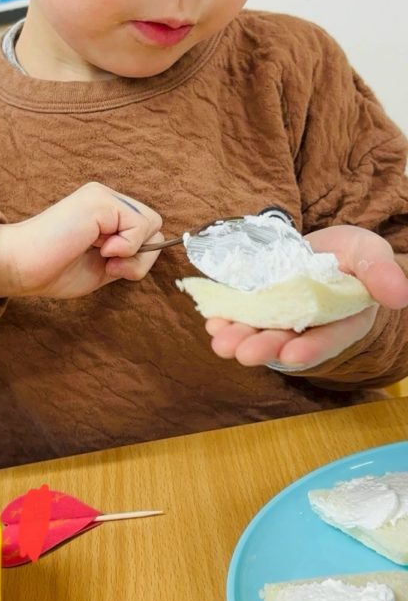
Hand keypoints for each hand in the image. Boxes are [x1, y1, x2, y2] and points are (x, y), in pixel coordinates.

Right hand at [0, 182, 162, 299]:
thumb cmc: (53, 270)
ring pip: (151, 224)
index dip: (138, 255)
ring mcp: (102, 197)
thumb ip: (129, 258)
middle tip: (109, 265)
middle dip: (140, 255)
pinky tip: (99, 249)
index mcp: (104, 212)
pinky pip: (140, 225)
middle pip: (154, 226)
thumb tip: (154, 247)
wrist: (19, 266)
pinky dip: (127, 246)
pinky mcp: (100, 201)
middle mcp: (105, 199)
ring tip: (103, 257)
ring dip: (133, 252)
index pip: (146, 230)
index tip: (110, 268)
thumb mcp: (104, 268)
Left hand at [204, 225, 407, 369]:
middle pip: (286, 342)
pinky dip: (224, 318)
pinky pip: (238, 316)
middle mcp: (307, 327)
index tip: (292, 354)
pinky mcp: (254, 307)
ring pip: (258, 333)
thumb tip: (400, 295)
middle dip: (265, 348)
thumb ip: (379, 273)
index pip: (328, 340)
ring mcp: (277, 319)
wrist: (316, 246)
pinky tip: (212, 320)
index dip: (311, 349)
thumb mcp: (368, 253)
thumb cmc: (348, 253)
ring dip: (238, 338)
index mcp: (341, 321)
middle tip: (244, 353)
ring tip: (220, 341)